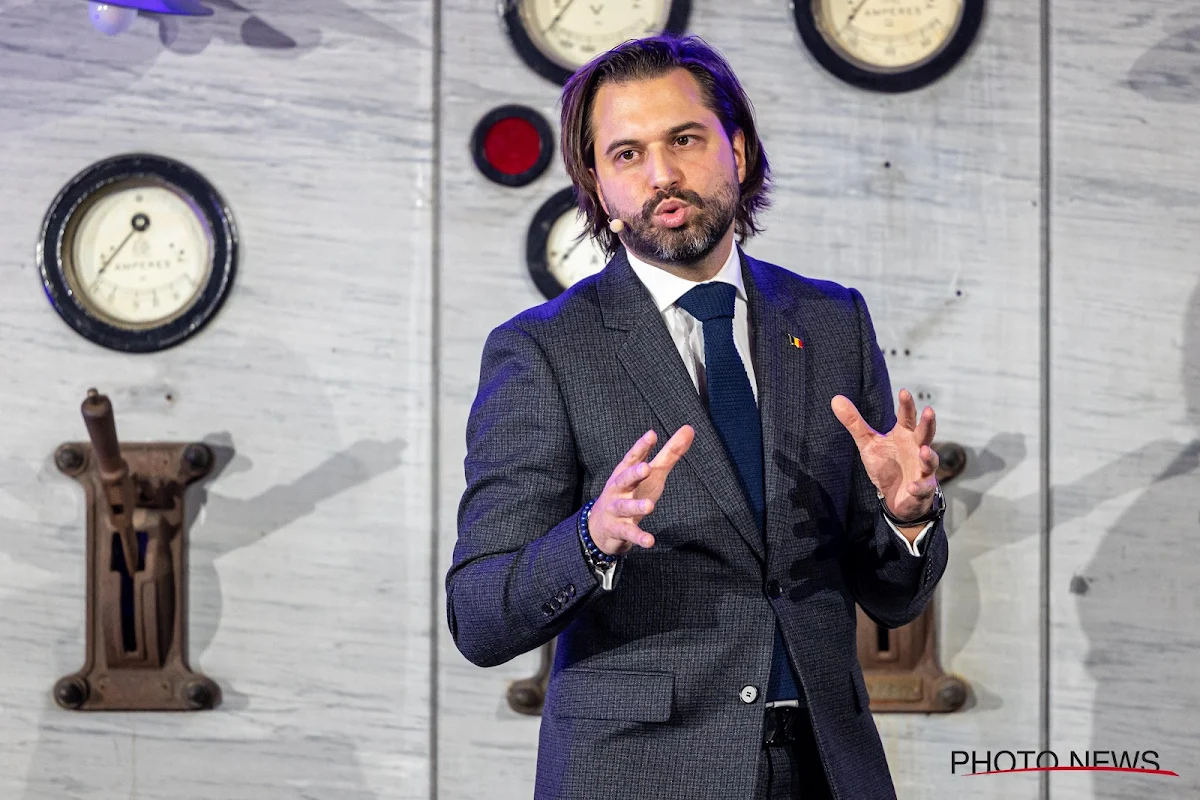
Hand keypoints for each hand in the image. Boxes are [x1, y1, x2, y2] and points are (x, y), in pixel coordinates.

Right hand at [587, 426, 694, 555]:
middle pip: (624, 479)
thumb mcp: (652, 473)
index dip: (641, 447)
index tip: (651, 435)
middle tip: (646, 468)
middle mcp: (618, 489)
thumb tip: (689, 428)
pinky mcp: (618, 529)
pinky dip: (639, 537)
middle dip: (634, 474)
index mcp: (625, 472)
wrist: (601, 526)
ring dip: (636, 506)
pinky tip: (650, 541)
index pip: (633, 457)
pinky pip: (629, 533)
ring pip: (625, 507)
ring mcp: (616, 510)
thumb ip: (670, 453)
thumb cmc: (632, 492)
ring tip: (650, 506)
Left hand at [831, 388, 938, 523]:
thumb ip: (855, 423)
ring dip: (929, 456)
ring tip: (925, 451)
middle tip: (929, 410)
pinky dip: (919, 488)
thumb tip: (835, 399)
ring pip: (931, 461)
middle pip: (925, 434)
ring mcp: (923, 469)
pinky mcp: (923, 489)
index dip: (906, 405)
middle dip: (928, 423)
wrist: (897, 496)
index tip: (904, 391)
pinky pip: (923, 488)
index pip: (907, 417)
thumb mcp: (868, 443)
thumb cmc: (887, 464)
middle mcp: (917, 449)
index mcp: (905, 435)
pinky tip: (912, 487)